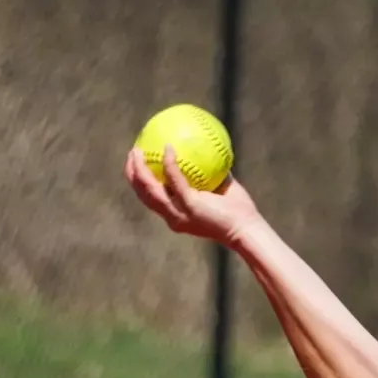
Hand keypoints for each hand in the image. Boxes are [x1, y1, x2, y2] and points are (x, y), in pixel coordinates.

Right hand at [123, 145, 263, 246]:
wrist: (247, 229)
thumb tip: (207, 150)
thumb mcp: (221, 188)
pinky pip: (175, 181)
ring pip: (150, 190)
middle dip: (132, 174)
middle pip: (143, 195)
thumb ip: (211, 172)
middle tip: (131, 154)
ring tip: (137, 151)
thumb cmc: (238, 211)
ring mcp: (180, 213)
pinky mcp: (190, 206)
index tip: (137, 163)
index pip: (151, 199)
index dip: (140, 182)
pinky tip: (169, 148)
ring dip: (140, 169)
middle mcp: (173, 217)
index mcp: (177, 214)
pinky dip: (170, 164)